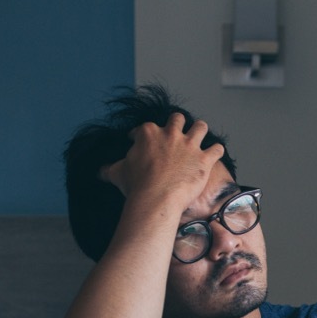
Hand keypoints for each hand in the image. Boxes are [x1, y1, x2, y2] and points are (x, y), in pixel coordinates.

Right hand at [98, 112, 223, 209]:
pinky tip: (214, 153)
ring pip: (201, 126)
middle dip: (178, 124)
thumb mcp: (118, 173)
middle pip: (177, 118)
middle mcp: (170, 134)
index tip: (144, 141)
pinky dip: (216, 151)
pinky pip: (217, 148)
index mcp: (148, 133)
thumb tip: (99, 171)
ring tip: (200, 135)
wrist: (156, 198)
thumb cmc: (136, 185)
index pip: (147, 127)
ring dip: (200, 130)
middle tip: (178, 133)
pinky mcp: (204, 159)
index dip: (145, 134)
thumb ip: (109, 169)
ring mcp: (189, 145)